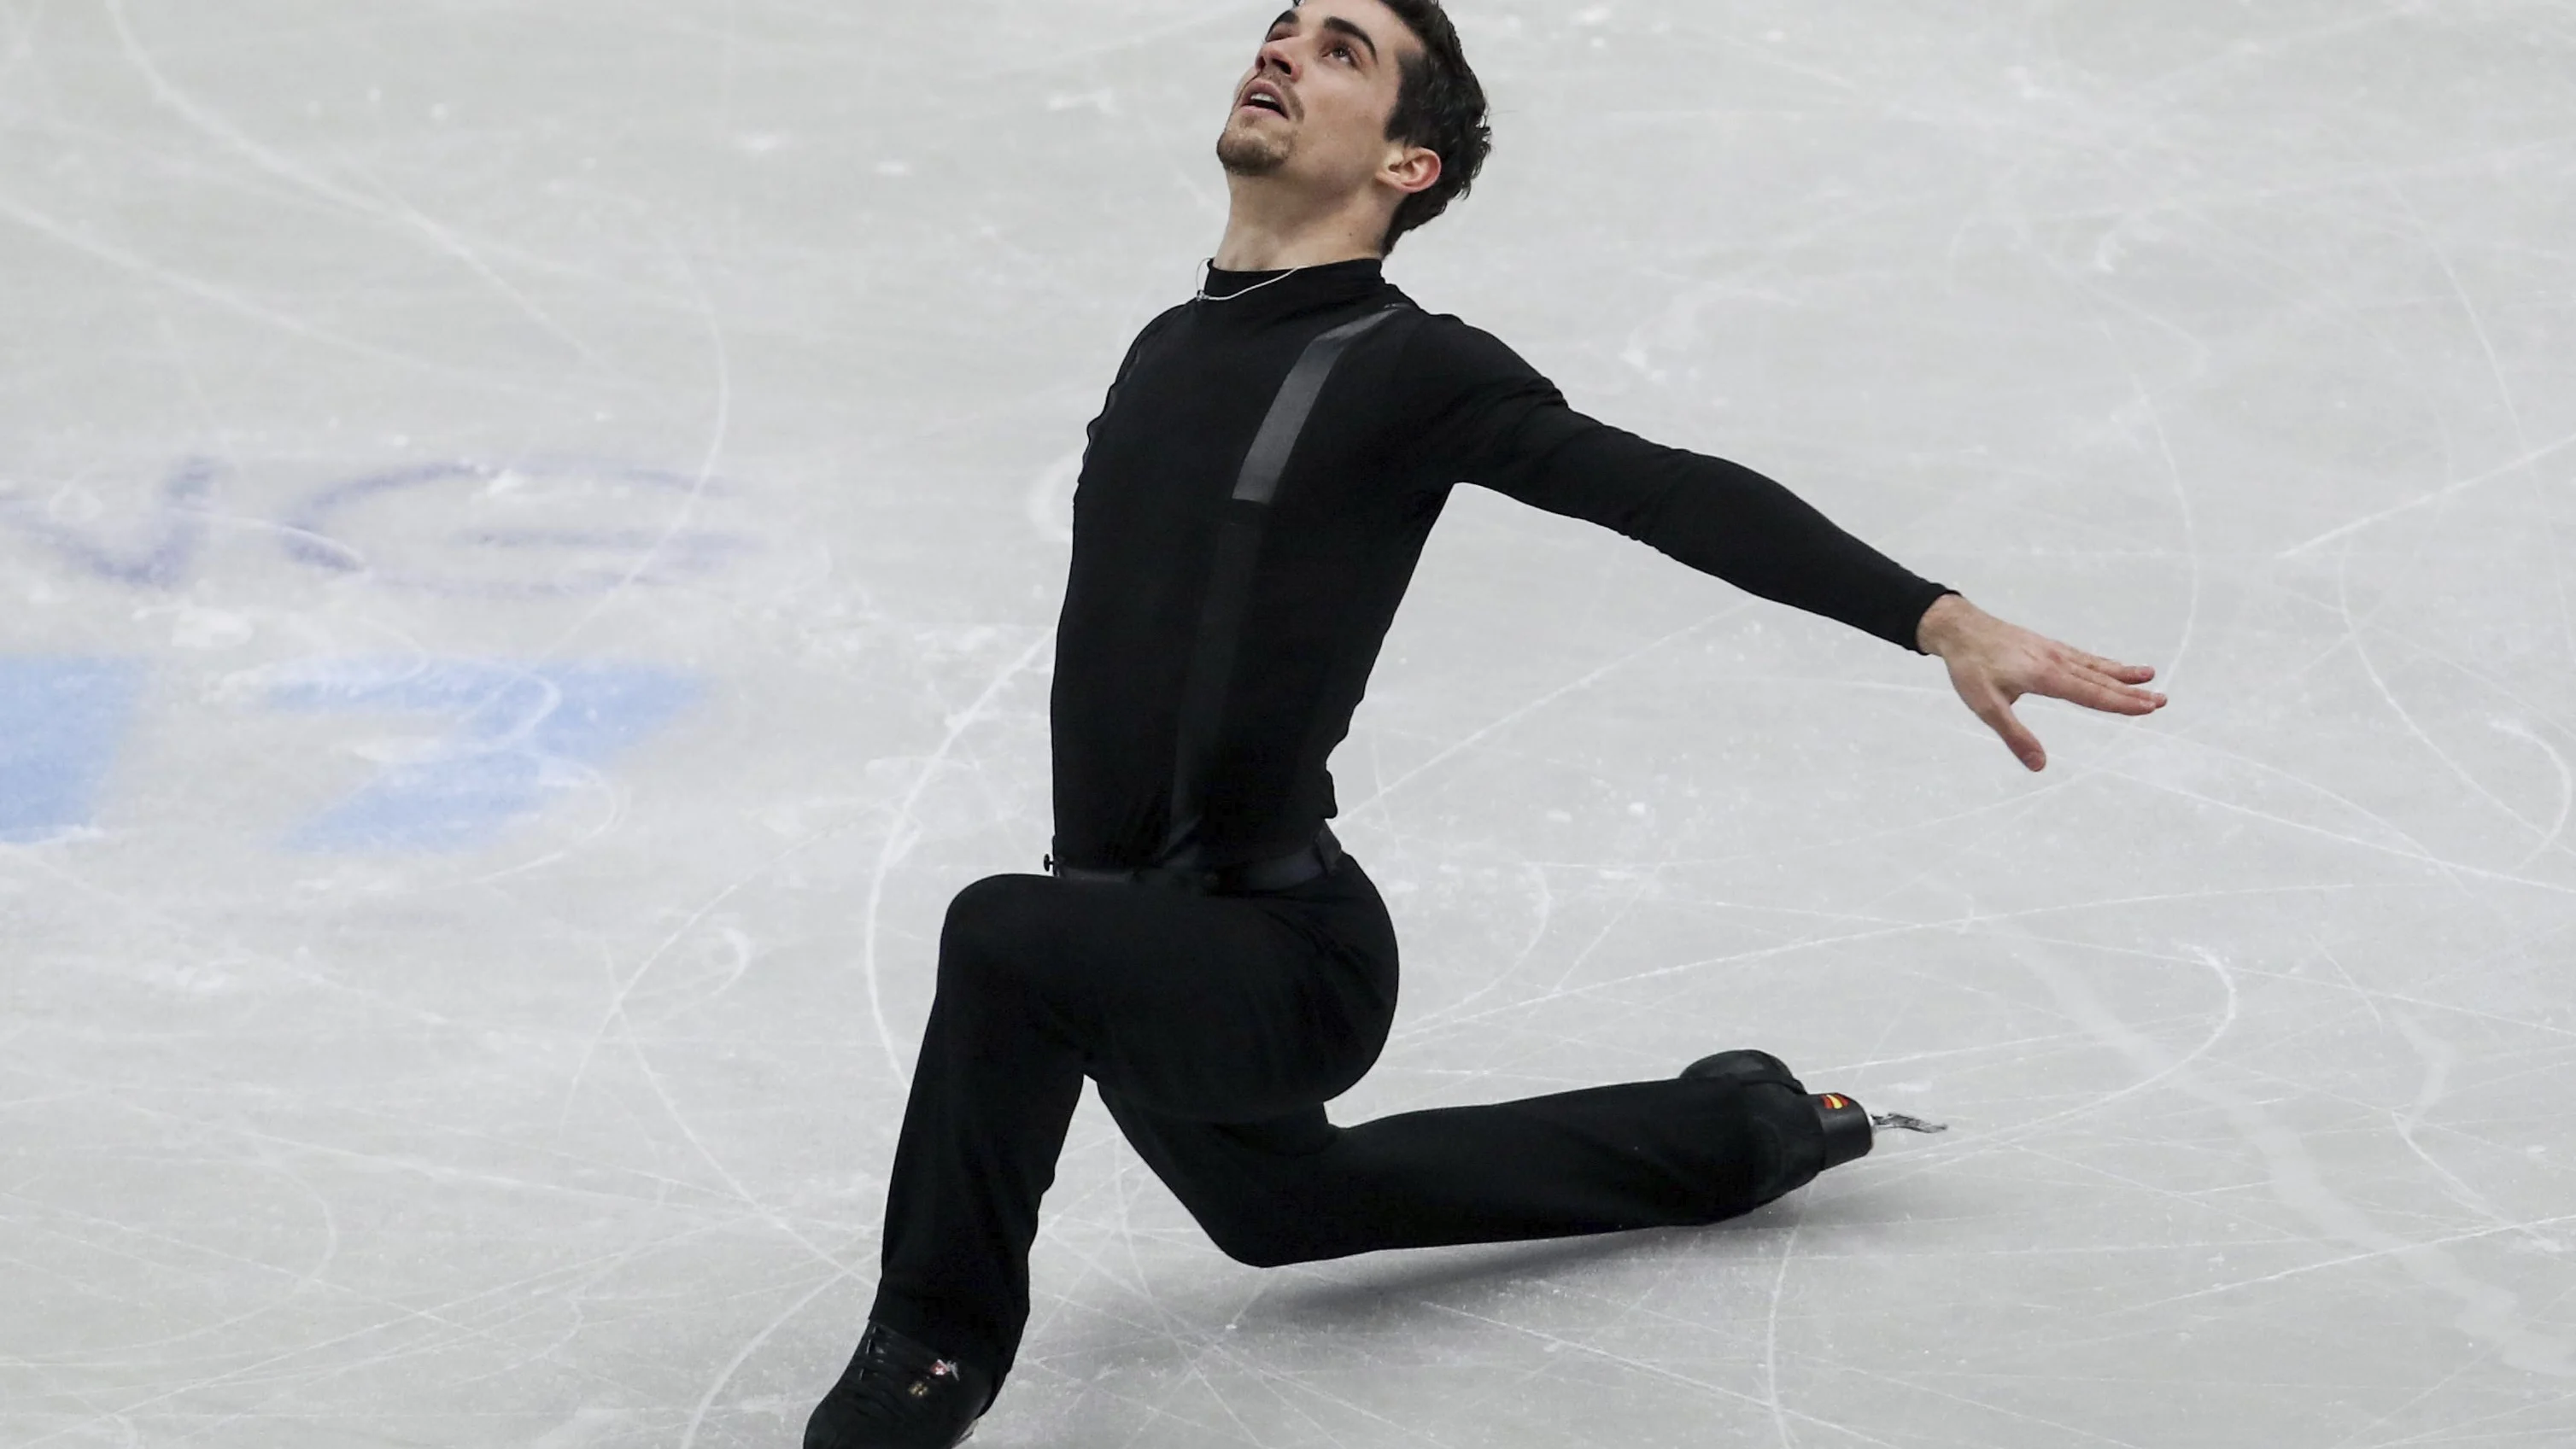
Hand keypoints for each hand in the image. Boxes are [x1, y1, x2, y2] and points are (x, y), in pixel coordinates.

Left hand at [1913, 593, 2165, 771]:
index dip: (2121, 703)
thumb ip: (2014, 736)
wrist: (1958, 628)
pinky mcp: (2045, 646)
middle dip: (2132, 692)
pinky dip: (2101, 663)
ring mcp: (2052, 650)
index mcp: (2045, 676)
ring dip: (2122, 674)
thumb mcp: (1986, 706)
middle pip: (2100, 680)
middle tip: (2162, 700)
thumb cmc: (1970, 668)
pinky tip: (2110, 667)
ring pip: (2094, 665)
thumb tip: (2039, 766)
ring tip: (2150, 676)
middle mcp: (2055, 661)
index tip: (2148, 709)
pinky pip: (2081, 656)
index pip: (2091, 694)